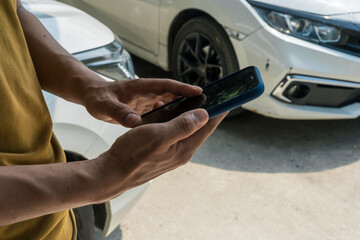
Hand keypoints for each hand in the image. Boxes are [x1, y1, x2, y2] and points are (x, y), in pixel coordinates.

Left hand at [82, 78, 202, 127]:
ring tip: (198, 116)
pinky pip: (162, 112)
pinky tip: (175, 126)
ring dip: (182, 108)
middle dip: (190, 99)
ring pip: (170, 103)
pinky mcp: (145, 108)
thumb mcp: (105, 107)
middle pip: (174, 94)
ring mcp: (147, 100)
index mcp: (141, 88)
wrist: (91, 97)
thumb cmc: (97, 99)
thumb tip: (136, 122)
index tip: (200, 92)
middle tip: (208, 104)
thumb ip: (120, 113)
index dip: (183, 89)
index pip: (167, 86)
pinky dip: (171, 116)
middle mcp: (147, 92)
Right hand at [97, 109, 227, 197]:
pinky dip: (171, 118)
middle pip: (198, 127)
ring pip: (183, 128)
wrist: (112, 172)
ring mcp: (171, 151)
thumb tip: (204, 114)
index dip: (218, 111)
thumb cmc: (133, 155)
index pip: (208, 127)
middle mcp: (181, 151)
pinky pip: (171, 131)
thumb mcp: (159, 136)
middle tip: (210, 94)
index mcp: (185, 148)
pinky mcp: (161, 149)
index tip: (227, 98)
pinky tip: (167, 109)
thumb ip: (183, 125)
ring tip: (190, 98)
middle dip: (204, 110)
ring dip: (186, 113)